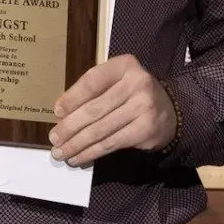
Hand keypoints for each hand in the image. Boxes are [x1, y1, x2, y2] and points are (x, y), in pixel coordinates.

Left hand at [50, 55, 176, 166]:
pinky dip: (91, 153)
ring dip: (77, 144)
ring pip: (100, 129)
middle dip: (70, 126)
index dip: (72, 97)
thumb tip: (62, 113)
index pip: (93, 81)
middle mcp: (136, 83)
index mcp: (125, 65)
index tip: (56, 112)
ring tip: (61, 152)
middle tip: (54, 138)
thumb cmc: (133, 94)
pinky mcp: (145, 130)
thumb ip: (94, 90)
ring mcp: (143, 107)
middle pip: (95, 108)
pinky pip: (111, 143)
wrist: (169, 112)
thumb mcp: (117, 81)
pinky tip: (78, 157)